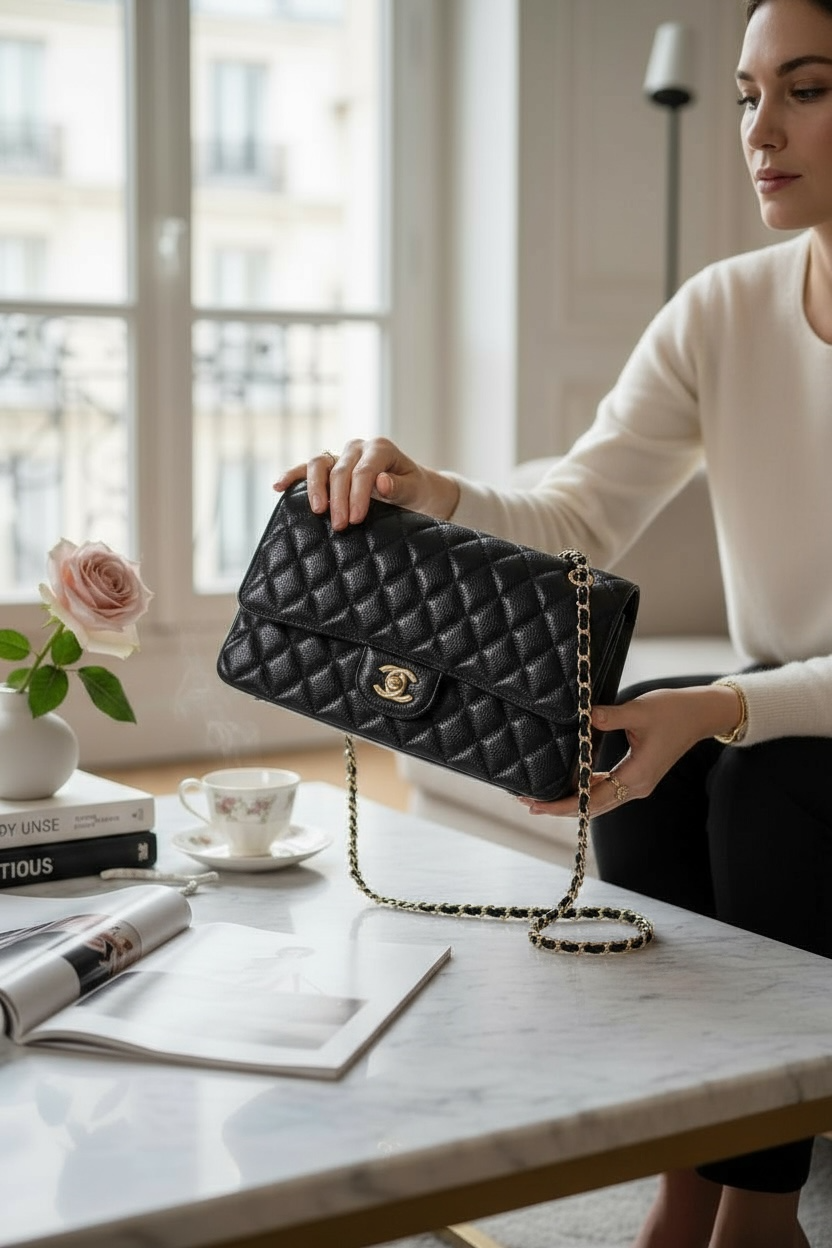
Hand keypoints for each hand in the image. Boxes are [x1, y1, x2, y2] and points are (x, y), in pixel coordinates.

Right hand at [273, 437, 459, 530]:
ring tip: (318, 510)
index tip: (356, 519)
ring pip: (319, 464)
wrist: (413, 487)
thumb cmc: (416, 489)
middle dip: (339, 499)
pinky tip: (278, 486)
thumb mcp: (415, 490)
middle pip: (341, 470)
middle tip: (340, 526)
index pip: (364, 471)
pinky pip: (307, 468)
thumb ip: (400, 487)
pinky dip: (292, 475)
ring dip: (315, 488)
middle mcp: (358, 447)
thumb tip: (381, 481)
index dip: (358, 495)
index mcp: (381, 448)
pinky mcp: (329, 465)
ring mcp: (341, 454)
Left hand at [517, 683, 743, 818]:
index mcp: (637, 776)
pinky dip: (585, 790)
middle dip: (560, 807)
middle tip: (527, 803)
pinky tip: (568, 784)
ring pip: (598, 801)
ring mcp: (637, 783)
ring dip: (571, 800)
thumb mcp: (640, 710)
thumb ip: (610, 716)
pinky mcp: (637, 775)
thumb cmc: (674, 710)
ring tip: (540, 797)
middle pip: (592, 807)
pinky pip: (606, 789)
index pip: (592, 800)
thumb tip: (584, 716)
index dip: (563, 805)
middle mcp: (636, 787)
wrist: (701, 713)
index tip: (537, 805)